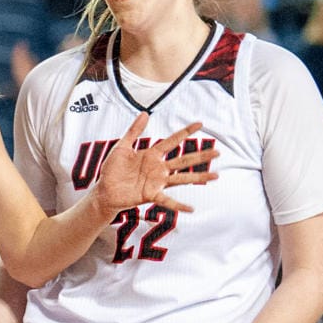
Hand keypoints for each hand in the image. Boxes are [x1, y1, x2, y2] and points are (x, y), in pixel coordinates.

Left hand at [95, 114, 217, 216]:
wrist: (104, 190)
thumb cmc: (113, 169)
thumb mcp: (122, 147)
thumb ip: (133, 131)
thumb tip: (145, 113)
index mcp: (152, 155)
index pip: (173, 141)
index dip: (186, 132)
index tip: (200, 123)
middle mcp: (158, 168)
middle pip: (183, 160)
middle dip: (200, 156)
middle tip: (218, 151)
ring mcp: (156, 182)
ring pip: (181, 178)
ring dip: (198, 176)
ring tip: (215, 175)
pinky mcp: (150, 194)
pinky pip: (167, 200)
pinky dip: (178, 205)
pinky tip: (192, 208)